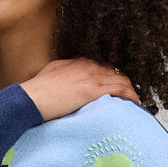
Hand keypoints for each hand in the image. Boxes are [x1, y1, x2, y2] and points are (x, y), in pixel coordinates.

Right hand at [20, 57, 141, 120]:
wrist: (31, 97)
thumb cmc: (36, 91)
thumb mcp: (51, 75)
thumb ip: (64, 76)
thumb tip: (68, 83)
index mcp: (78, 62)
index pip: (102, 68)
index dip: (111, 79)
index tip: (115, 89)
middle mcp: (88, 65)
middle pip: (114, 73)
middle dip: (124, 85)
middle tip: (129, 97)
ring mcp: (91, 76)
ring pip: (121, 80)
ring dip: (130, 91)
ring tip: (135, 102)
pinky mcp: (93, 89)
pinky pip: (120, 90)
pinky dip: (130, 96)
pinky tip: (136, 104)